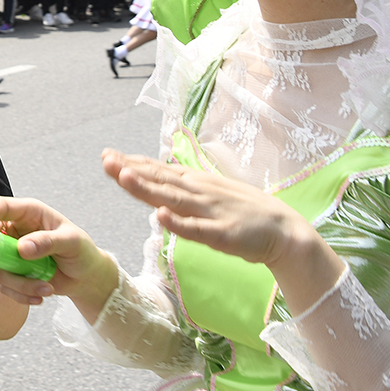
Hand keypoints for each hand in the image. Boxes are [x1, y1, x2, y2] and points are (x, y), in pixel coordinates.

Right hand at [0, 196, 113, 308]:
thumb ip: (48, 241)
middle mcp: (16, 231)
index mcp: (29, 213)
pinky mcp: (13, 273)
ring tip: (46, 289)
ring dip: (19, 283)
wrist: (85, 276)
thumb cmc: (81, 250)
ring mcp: (12, 254)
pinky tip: (41, 296)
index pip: (1, 206)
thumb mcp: (71, 242)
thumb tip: (23, 248)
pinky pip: (5, 286)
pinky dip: (22, 294)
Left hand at [102, 149, 309, 268]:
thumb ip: (184, 190)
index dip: (132, 164)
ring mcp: (211, 212)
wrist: (284, 231)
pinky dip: (179, 223)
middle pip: (160, 180)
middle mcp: (200, 192)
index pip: (159, 171)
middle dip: (131, 170)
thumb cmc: (244, 212)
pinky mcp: (223, 234)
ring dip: (148, 188)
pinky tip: (161, 217)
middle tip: (105, 159)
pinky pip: (197, 230)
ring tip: (124, 177)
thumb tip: (157, 185)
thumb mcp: (210, 195)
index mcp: (196, 183)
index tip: (108, 156)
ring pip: (174, 199)